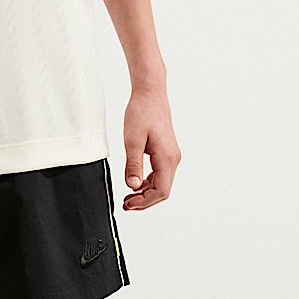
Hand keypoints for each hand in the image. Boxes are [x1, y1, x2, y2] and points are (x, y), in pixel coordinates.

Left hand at [122, 87, 180, 209]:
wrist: (150, 94)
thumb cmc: (141, 113)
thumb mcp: (132, 140)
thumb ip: (133, 165)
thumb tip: (132, 186)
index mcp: (166, 158)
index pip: (161, 191)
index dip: (144, 202)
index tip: (128, 204)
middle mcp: (173, 159)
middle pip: (163, 191)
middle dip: (145, 201)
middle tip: (126, 204)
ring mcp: (172, 156)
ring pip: (162, 184)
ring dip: (146, 193)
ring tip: (128, 196)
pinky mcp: (167, 152)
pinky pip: (160, 174)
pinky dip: (148, 182)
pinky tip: (135, 183)